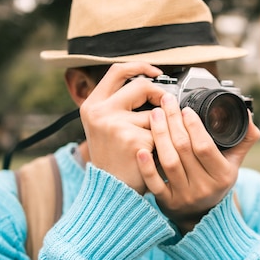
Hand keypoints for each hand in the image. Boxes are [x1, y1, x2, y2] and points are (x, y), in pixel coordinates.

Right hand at [79, 62, 164, 193]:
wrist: (112, 192)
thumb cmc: (115, 160)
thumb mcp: (107, 127)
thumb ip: (122, 105)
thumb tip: (154, 84)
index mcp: (92, 105)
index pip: (117, 71)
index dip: (140, 67)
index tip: (157, 72)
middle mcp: (100, 112)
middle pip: (141, 86)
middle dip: (160, 95)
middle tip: (168, 106)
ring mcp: (115, 125)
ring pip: (155, 114)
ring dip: (161, 129)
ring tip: (151, 144)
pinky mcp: (133, 140)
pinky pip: (161, 134)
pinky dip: (163, 145)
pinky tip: (152, 156)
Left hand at [137, 93, 259, 232]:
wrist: (202, 215)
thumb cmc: (216, 182)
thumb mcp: (234, 162)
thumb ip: (244, 138)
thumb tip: (247, 114)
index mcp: (222, 175)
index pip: (205, 146)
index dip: (193, 126)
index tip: (185, 109)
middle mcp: (204, 187)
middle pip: (184, 149)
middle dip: (173, 122)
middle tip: (165, 103)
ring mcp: (184, 196)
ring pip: (169, 161)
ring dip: (159, 135)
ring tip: (155, 115)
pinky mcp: (166, 203)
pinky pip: (154, 183)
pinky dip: (146, 166)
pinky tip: (140, 150)